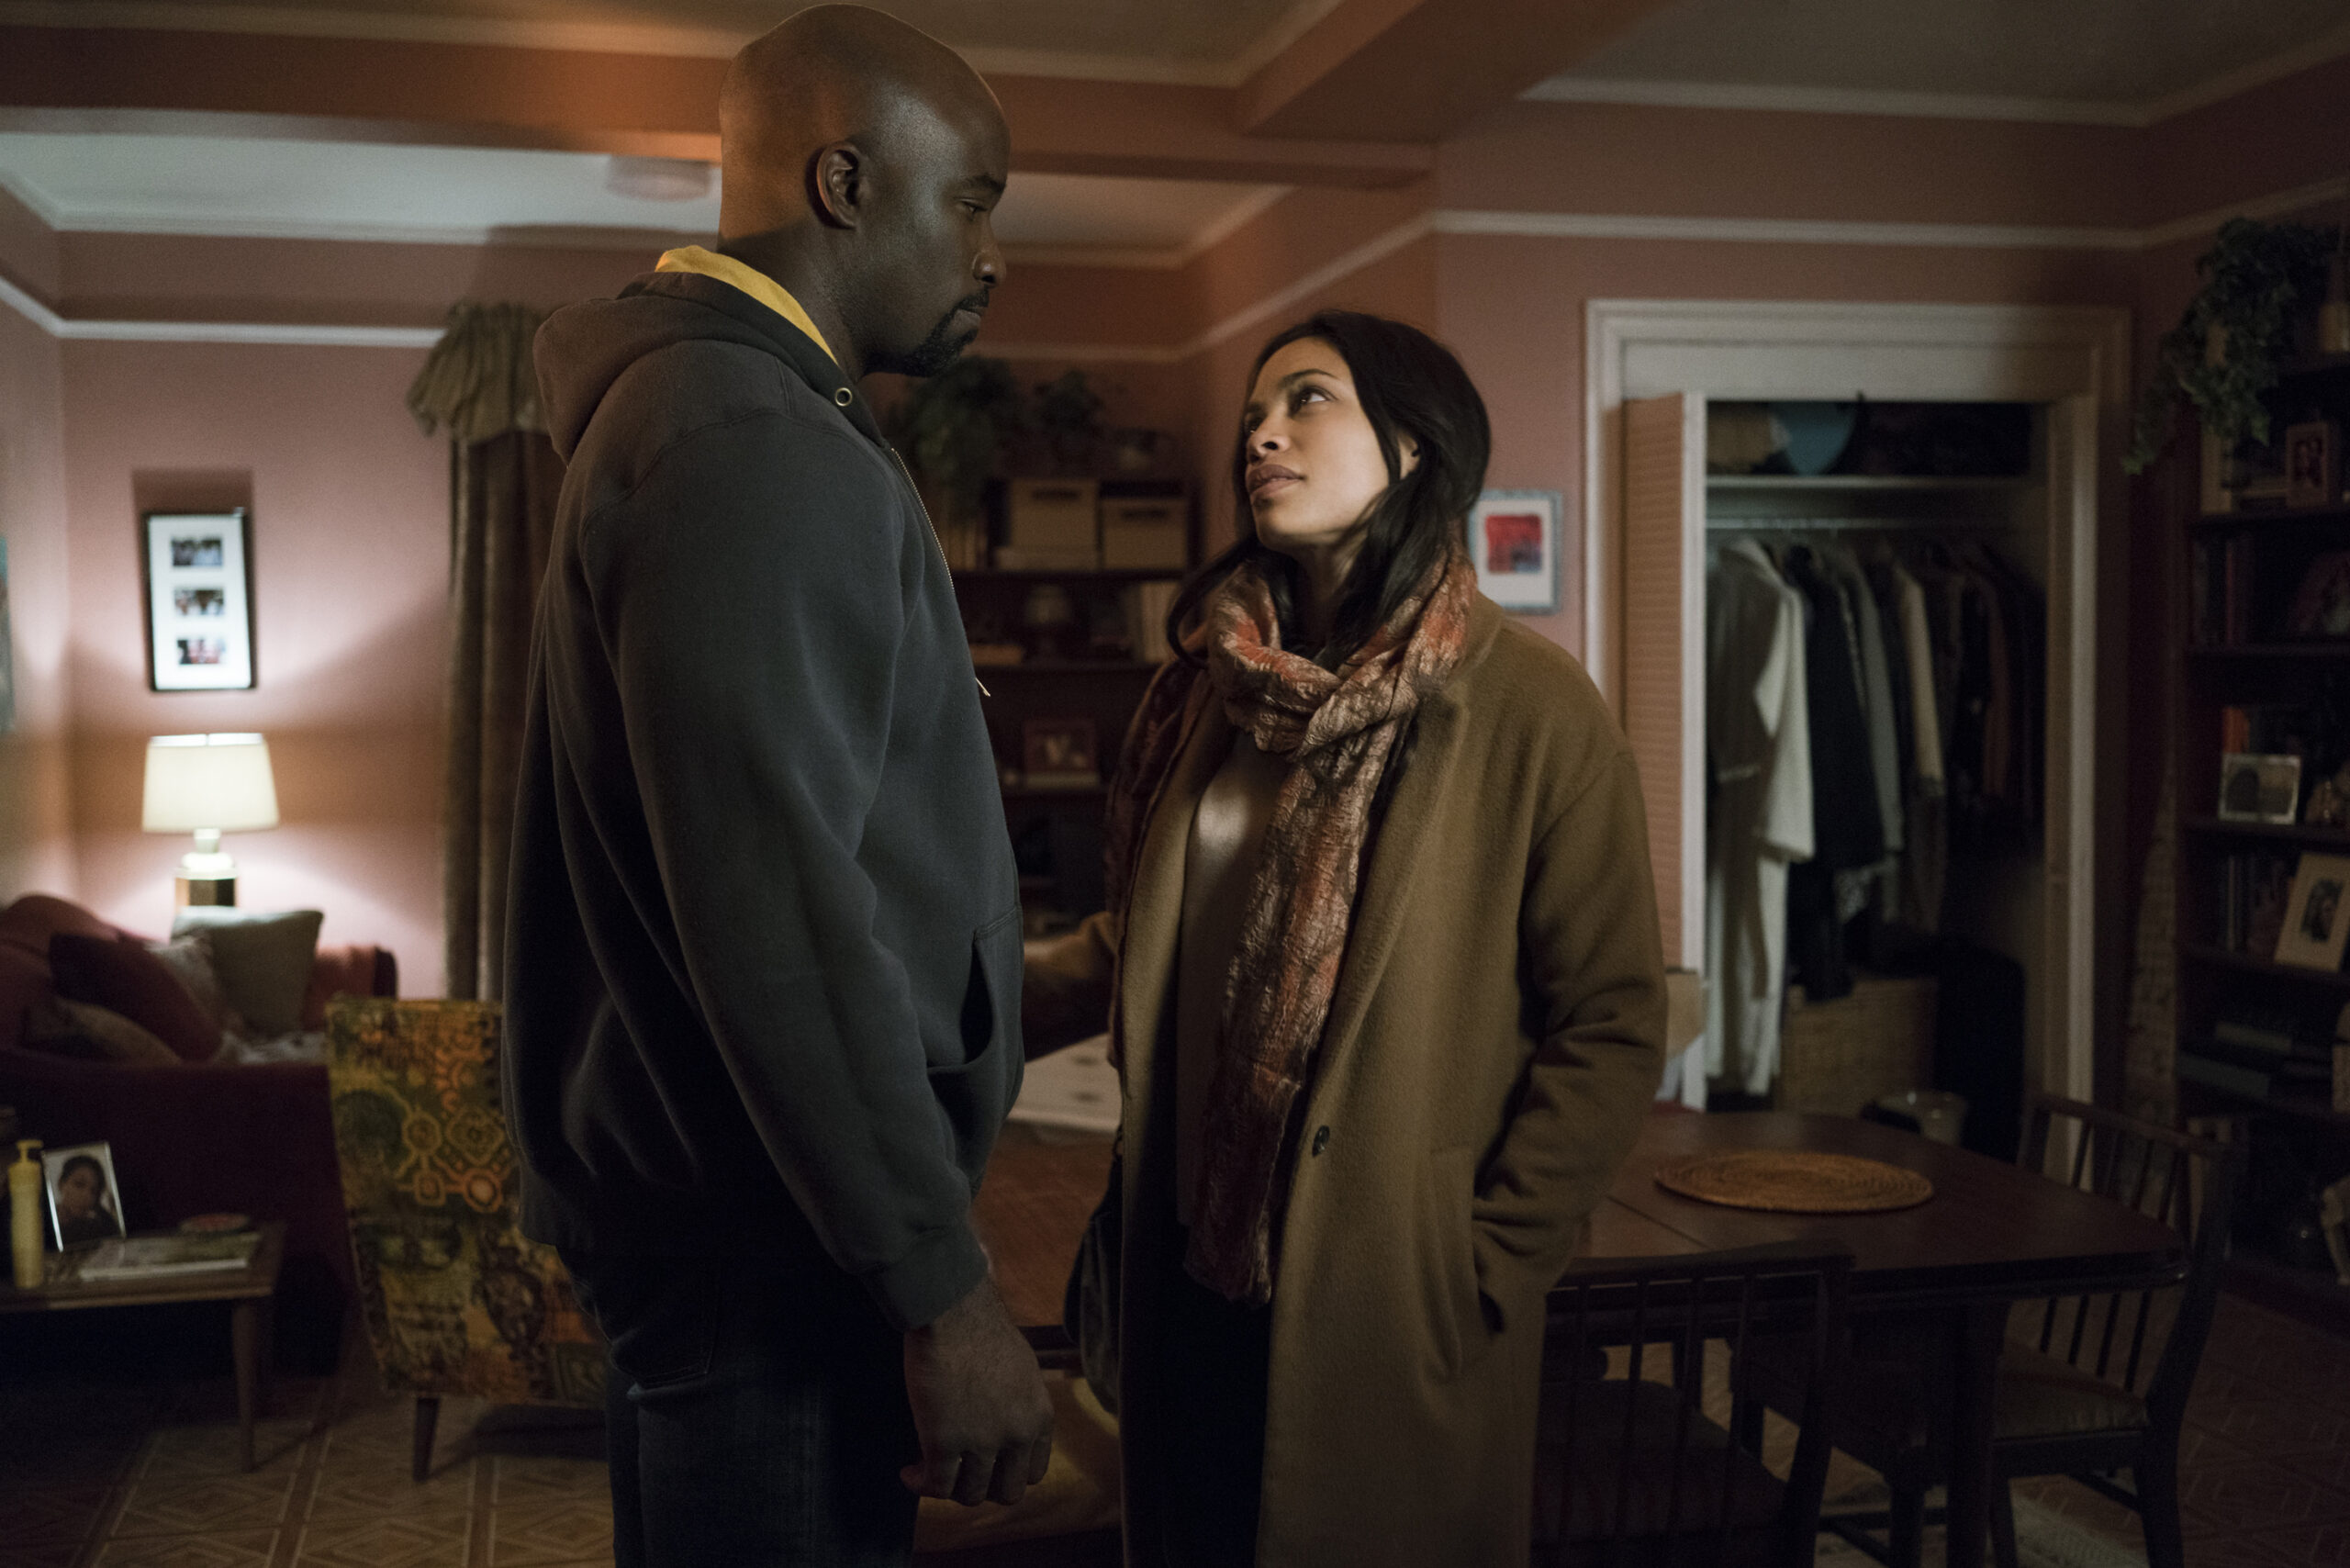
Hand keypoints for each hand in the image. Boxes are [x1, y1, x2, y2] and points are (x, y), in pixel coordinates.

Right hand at [901, 1276, 1054, 1505]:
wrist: (953, 1310)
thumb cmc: (981, 1327)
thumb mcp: (1022, 1370)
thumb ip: (1020, 1403)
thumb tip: (1004, 1420)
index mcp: (1040, 1416)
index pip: (1034, 1471)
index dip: (1008, 1474)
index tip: (988, 1468)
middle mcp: (1018, 1435)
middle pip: (1007, 1492)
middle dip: (982, 1488)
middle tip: (959, 1475)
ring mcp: (982, 1443)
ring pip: (970, 1494)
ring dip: (949, 1489)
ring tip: (929, 1473)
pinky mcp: (944, 1443)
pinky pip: (935, 1485)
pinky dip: (920, 1485)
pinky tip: (908, 1473)